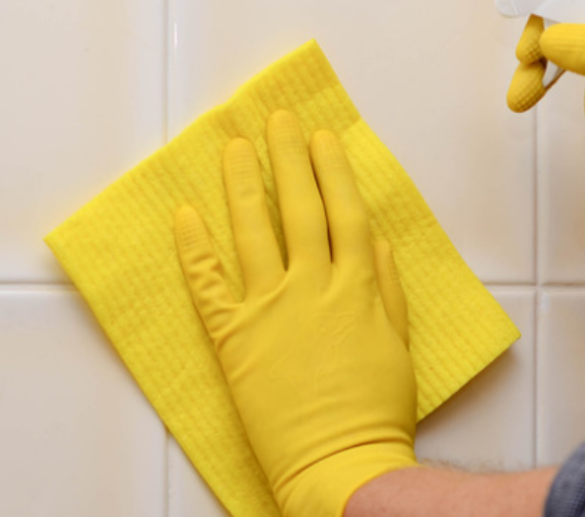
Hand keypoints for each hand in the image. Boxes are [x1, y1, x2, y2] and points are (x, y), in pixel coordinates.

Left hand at [174, 110, 417, 516]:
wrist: (340, 463)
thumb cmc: (376, 408)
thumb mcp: (398, 343)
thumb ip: (388, 287)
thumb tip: (377, 239)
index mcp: (356, 288)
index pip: (344, 213)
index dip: (333, 172)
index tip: (322, 139)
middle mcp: (312, 287)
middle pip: (300, 210)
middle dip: (290, 159)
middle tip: (278, 121)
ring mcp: (270, 310)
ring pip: (253, 234)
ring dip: (243, 186)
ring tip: (236, 148)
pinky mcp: (235, 338)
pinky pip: (209, 286)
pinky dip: (195, 250)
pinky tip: (186, 215)